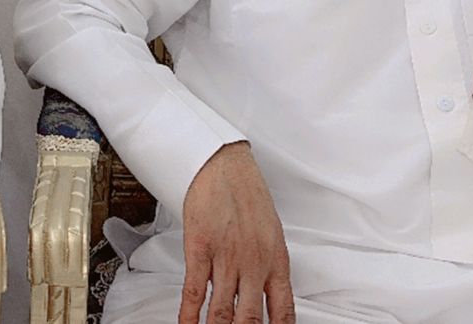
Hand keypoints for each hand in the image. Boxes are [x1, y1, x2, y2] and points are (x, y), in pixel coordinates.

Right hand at [179, 142, 294, 323]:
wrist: (222, 164)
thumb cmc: (246, 193)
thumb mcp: (271, 232)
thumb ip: (268, 265)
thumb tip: (264, 292)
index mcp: (276, 261)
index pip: (283, 312)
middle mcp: (254, 264)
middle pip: (250, 319)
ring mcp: (227, 258)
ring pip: (222, 312)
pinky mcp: (201, 250)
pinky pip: (195, 292)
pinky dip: (189, 316)